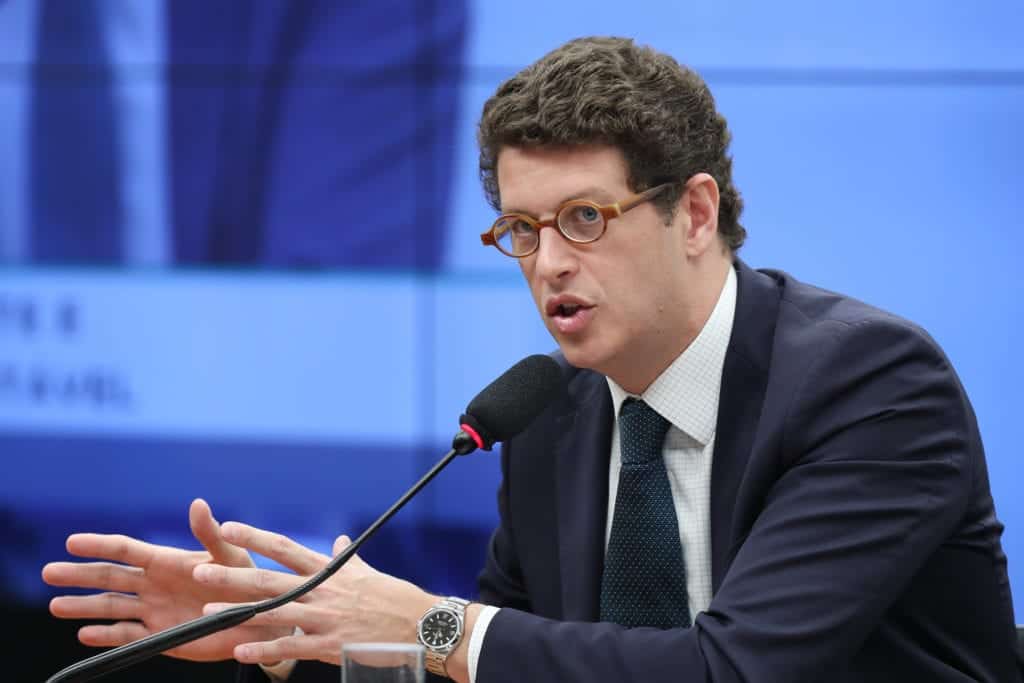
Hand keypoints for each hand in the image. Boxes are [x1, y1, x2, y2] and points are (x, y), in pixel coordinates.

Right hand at [41, 498, 292, 661]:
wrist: (260, 618)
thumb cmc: (247, 580)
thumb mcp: (231, 555)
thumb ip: (210, 533)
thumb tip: (197, 503)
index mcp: (168, 561)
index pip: (126, 549)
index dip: (99, 545)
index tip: (71, 541)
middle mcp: (154, 584)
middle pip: (109, 577)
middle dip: (79, 574)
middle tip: (48, 572)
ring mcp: (154, 610)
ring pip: (111, 607)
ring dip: (84, 606)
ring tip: (56, 605)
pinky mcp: (160, 636)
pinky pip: (127, 636)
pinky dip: (105, 637)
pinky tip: (84, 634)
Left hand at [197, 524, 435, 665]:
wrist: (421, 624)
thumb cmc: (395, 597)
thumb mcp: (368, 573)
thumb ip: (348, 558)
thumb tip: (340, 540)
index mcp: (329, 571)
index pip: (284, 547)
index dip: (255, 537)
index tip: (229, 528)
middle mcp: (322, 590)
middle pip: (270, 578)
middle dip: (233, 574)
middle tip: (201, 570)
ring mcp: (325, 617)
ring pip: (274, 612)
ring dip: (239, 611)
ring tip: (210, 610)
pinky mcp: (330, 644)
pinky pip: (291, 647)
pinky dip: (264, 649)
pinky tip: (240, 650)